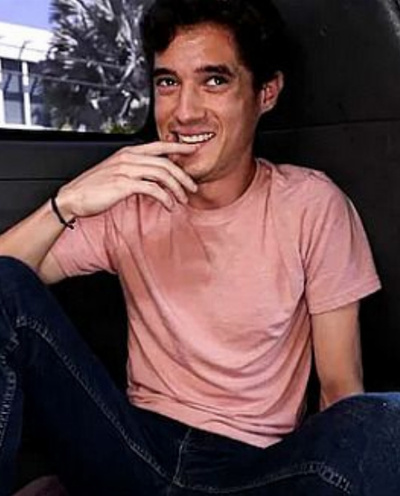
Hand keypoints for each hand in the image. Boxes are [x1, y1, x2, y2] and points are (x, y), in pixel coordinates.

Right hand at [56, 141, 198, 217]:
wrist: (72, 198)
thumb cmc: (93, 188)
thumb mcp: (117, 174)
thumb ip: (136, 172)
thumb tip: (155, 181)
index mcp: (128, 152)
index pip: (159, 145)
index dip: (179, 147)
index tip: (193, 149)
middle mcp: (129, 158)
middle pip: (165, 162)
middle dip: (183, 176)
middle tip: (193, 187)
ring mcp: (126, 170)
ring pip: (162, 174)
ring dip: (176, 188)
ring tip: (182, 200)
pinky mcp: (124, 184)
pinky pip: (152, 189)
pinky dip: (164, 198)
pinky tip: (168, 205)